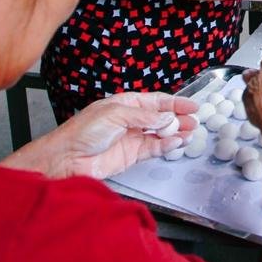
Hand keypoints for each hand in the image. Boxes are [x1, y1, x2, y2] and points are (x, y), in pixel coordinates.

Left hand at [47, 93, 198, 179]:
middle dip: (178, 119)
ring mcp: (131, 138)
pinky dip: (166, 146)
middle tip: (195, 121)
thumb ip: (144, 117)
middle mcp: (130, 120)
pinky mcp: (131, 156)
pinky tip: (176, 143)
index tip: (192, 106)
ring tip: (190, 133)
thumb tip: (167, 118)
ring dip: (175, 133)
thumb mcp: (115, 115)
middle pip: (160, 118)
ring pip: (160, 134)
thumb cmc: (84, 131)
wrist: (67, 159)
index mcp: (126, 104)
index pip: (156, 102)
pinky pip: (153, 149)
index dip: (175, 103)